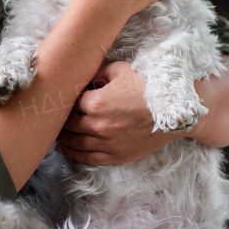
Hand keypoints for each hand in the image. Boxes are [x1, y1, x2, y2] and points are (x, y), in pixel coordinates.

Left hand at [54, 61, 186, 164]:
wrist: (175, 111)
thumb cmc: (149, 86)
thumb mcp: (121, 70)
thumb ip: (96, 72)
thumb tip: (82, 75)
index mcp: (97, 103)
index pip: (69, 103)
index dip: (63, 99)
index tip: (58, 98)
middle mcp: (99, 126)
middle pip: (69, 124)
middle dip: (60, 119)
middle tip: (53, 115)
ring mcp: (108, 143)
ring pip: (75, 143)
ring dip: (63, 138)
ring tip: (55, 133)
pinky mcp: (117, 155)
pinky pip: (89, 158)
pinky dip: (73, 154)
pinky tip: (64, 150)